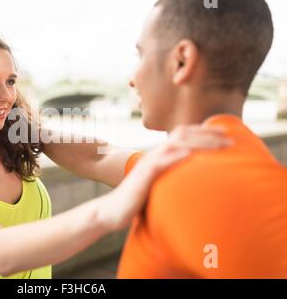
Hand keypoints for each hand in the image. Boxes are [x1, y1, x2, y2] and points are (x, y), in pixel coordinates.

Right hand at [105, 124, 231, 229]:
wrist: (112, 212)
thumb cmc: (137, 202)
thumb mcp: (158, 186)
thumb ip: (172, 179)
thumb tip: (194, 183)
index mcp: (158, 156)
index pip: (182, 135)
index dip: (202, 131)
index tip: (224, 134)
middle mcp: (153, 156)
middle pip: (181, 134)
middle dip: (207, 134)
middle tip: (229, 138)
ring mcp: (147, 165)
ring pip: (175, 145)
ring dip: (199, 143)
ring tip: (219, 146)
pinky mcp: (143, 178)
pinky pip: (160, 163)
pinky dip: (175, 157)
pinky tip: (190, 155)